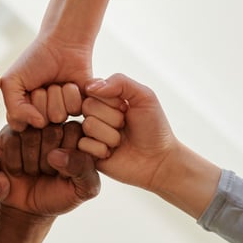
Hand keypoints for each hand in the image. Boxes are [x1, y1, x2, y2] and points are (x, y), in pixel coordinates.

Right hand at [0, 122, 98, 216]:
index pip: (74, 130)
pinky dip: (15, 164)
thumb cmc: (60, 194)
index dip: (69, 156)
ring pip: (30, 135)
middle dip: (49, 160)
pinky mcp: (7, 134)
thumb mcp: (84, 188)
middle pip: (52, 131)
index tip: (66, 171)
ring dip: (31, 163)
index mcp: (76, 132)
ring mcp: (28, 127)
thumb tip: (57, 153)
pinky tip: (19, 170)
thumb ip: (84, 168)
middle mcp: (52, 123)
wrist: (28, 208)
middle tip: (47, 172)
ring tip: (34, 171)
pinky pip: (11, 142)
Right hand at [1, 36, 91, 130]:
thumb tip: (39, 124)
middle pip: (40, 123)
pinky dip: (71, 92)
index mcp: (24, 111)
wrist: (61, 43)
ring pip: (58, 116)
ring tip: (56, 82)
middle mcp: (43, 116)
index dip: (21, 107)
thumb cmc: (34, 60)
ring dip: (56, 93)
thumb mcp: (12, 81)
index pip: (19, 125)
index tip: (24, 88)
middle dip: (40, 98)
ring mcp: (62, 112)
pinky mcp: (80, 106)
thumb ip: (14, 108)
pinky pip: (75, 109)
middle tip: (42, 83)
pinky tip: (70, 82)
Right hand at [80, 74, 178, 189]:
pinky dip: (102, 149)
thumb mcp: (144, 96)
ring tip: (121, 141)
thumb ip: (120, 81)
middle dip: (113, 118)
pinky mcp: (87, 152)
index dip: (112, 100)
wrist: (158, 160)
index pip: (92, 88)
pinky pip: (83, 144)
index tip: (127, 108)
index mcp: (105, 97)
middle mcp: (94, 113)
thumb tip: (90, 87)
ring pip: (88, 125)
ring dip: (110, 135)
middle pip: (87, 106)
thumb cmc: (154, 127)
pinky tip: (111, 153)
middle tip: (125, 126)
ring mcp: (89, 133)